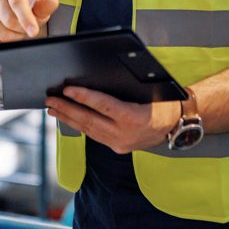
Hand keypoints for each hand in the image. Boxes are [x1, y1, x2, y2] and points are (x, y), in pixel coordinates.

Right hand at [0, 0, 59, 43]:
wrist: (16, 3)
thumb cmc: (29, 2)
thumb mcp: (40, 1)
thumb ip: (46, 4)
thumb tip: (53, 2)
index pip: (17, 3)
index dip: (26, 19)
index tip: (34, 32)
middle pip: (9, 20)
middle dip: (23, 29)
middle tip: (29, 27)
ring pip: (1, 33)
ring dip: (15, 37)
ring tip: (20, 29)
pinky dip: (4, 43)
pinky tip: (10, 35)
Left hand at [45, 86, 180, 153]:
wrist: (178, 125)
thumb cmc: (165, 103)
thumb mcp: (150, 91)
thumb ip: (124, 89)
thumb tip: (95, 80)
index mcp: (133, 118)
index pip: (102, 105)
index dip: (82, 97)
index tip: (66, 90)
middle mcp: (125, 134)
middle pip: (89, 120)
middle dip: (66, 109)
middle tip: (50, 100)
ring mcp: (120, 144)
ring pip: (89, 130)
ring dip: (69, 119)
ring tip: (53, 110)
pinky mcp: (118, 148)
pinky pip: (95, 136)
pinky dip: (80, 126)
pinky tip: (70, 119)